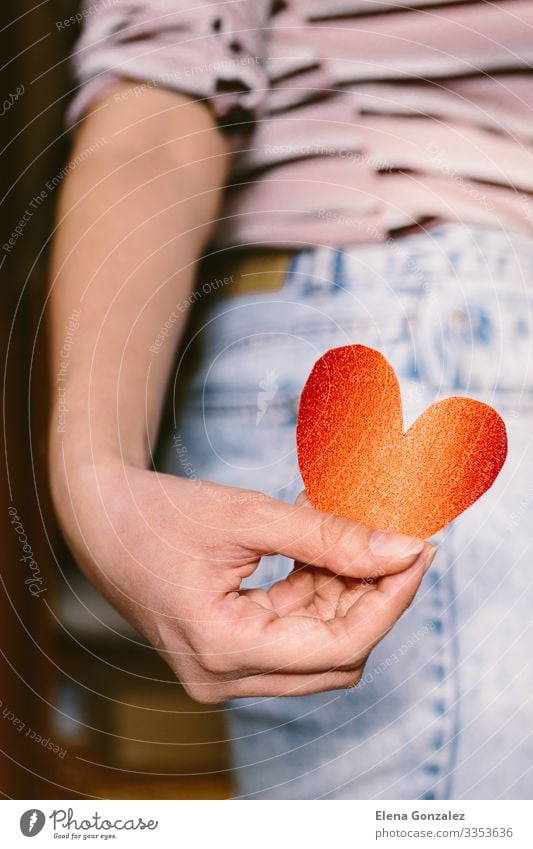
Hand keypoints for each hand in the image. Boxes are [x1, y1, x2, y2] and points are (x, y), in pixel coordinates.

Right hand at [53, 461, 435, 702]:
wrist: (100, 518)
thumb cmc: (157, 514)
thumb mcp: (247, 517)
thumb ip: (326, 537)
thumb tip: (400, 549)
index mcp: (223, 650)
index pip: (340, 645)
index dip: (389, 599)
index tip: (419, 552)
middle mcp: (224, 677)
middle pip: (335, 655)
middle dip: (371, 597)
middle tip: (391, 539)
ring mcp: (224, 671)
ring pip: (318, 646)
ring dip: (343, 592)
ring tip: (349, 532)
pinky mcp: (227, 653)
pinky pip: (292, 633)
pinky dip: (315, 592)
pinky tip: (321, 548)